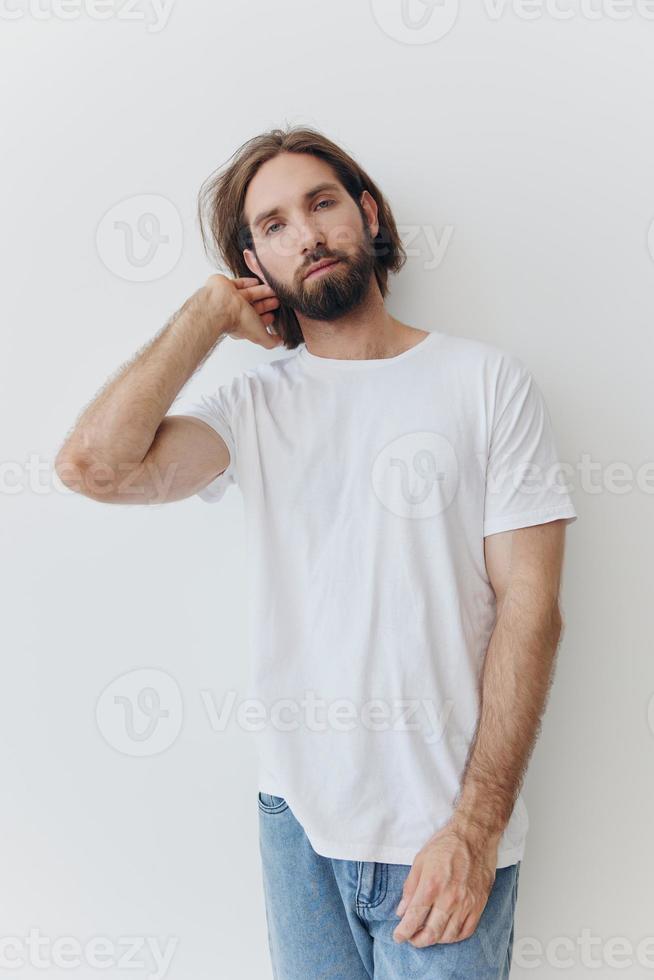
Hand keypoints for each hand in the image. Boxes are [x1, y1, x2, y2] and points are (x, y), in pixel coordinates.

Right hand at [200, 273, 282, 348]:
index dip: (266, 319)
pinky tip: (257, 281)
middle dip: (266, 304)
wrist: (222, 305)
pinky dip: (248, 282)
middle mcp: (235, 312)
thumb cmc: (238, 321)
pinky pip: (239, 283)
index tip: (274, 315)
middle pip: (254, 307)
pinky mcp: (226, 286)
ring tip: (272, 289)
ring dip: (261, 292)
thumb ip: (270, 341)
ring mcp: (230, 299)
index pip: (256, 322)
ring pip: (249, 294)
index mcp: (241, 325)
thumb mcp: (260, 335)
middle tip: (277, 300)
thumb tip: (280, 342)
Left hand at [392, 818, 500, 947]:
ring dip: (435, 940)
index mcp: (431, 885)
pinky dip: (454, 937)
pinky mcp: (479, 905)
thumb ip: (410, 888)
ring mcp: (466, 904)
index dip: (403, 932)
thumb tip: (401, 911)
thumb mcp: (420, 860)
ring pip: (449, 936)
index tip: (398, 937)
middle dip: (418, 941)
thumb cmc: (445, 845)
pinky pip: (466, 931)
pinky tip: (446, 932)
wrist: (474, 835)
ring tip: (427, 935)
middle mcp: (449, 898)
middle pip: (431, 933)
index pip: (414, 918)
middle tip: (412, 939)